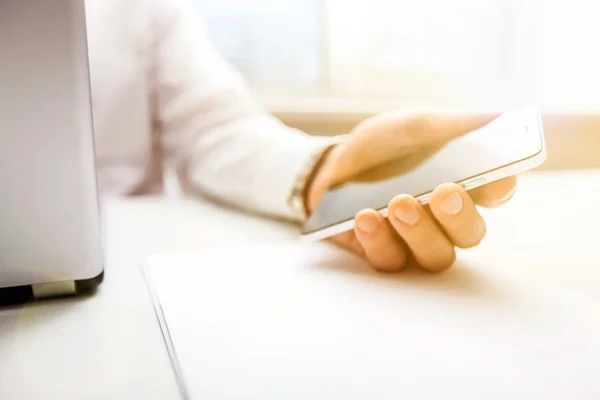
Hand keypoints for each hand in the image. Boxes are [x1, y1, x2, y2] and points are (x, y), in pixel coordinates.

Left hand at [307, 108, 516, 272]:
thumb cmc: (384, 147)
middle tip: (444, 193)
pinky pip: (389, 259)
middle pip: (471, 234)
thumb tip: (500, 116)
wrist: (334, 166)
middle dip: (460, 216)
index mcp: (465, 184)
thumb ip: (453, 126)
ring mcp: (416, 243)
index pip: (497, 192)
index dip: (500, 187)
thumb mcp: (414, 126)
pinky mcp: (383, 254)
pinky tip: (366, 217)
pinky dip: (378, 239)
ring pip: (435, 255)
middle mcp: (447, 221)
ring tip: (399, 203)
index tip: (494, 177)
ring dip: (420, 230)